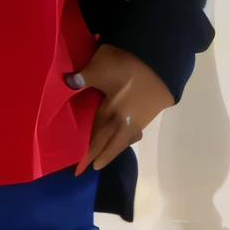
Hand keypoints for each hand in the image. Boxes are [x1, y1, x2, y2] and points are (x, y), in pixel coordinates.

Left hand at [69, 44, 173, 174]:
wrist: (163, 59)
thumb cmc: (128, 64)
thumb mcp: (100, 68)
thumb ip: (82, 78)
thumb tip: (66, 84)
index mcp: (113, 116)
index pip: (96, 141)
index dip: (87, 156)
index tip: (79, 170)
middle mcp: (126, 122)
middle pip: (111, 145)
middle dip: (100, 156)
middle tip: (91, 167)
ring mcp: (140, 117)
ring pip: (124, 139)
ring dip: (114, 147)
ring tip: (105, 153)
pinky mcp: (148, 110)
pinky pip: (133, 131)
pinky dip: (124, 136)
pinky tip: (121, 132)